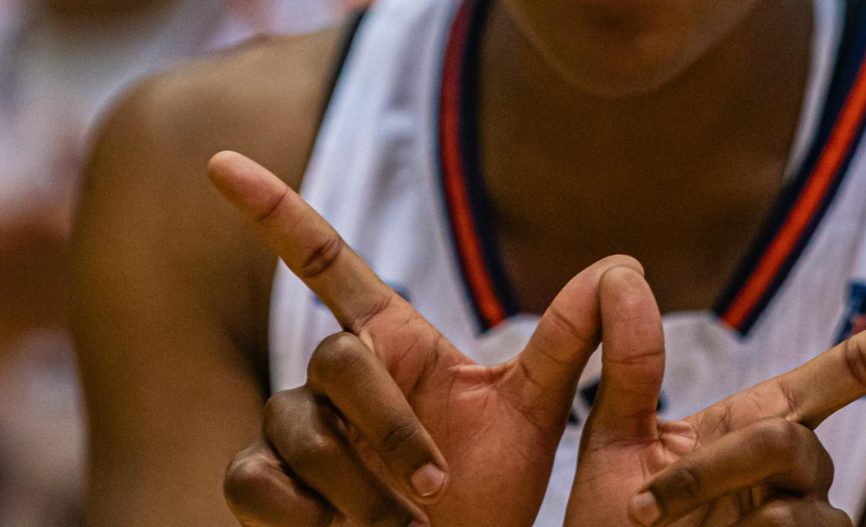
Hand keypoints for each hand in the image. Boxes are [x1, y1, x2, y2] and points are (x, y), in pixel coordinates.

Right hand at [210, 151, 637, 525]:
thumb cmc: (490, 489)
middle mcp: (336, 375)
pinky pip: (254, 478)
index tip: (223, 164)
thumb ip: (567, 344)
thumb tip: (622, 269)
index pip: (327, 264)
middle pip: (337, 359)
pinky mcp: (261, 482)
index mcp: (394, 343)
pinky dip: (306, 516)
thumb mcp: (537, 415)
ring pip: (299, 429)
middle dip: (391, 429)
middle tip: (439, 492)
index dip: (276, 211)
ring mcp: (293, 427)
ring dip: (362, 489)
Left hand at [565, 268, 865, 525]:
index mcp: (760, 421)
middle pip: (791, 440)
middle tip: (644, 506)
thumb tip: (622, 271)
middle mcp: (795, 469)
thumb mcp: (613, 440)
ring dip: (711, 507)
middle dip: (713, 468)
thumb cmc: (613, 522)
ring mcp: (804, 518)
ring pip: (791, 500)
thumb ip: (627, 363)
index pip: (847, 371)